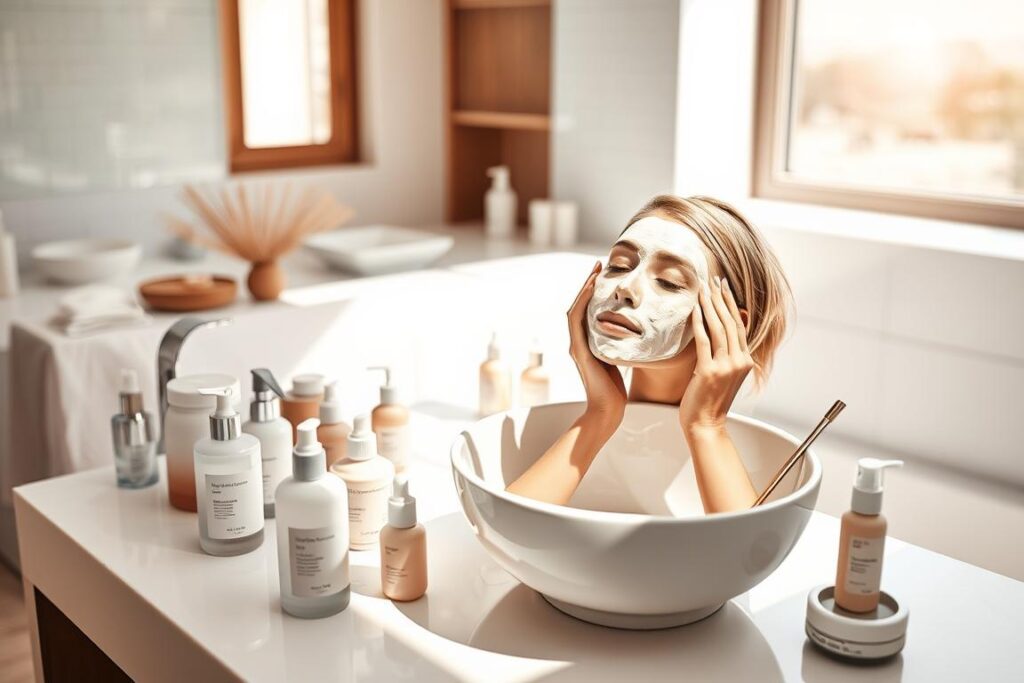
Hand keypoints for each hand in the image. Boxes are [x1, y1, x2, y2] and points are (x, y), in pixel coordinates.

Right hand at [568, 261, 626, 431]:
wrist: (607, 411)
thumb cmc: (615, 392)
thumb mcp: (619, 361)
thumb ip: (619, 347)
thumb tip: (634, 335)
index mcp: (587, 343)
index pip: (588, 311)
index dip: (593, 291)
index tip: (604, 273)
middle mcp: (578, 342)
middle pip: (579, 305)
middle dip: (588, 283)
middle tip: (599, 264)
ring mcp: (577, 345)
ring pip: (575, 308)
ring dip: (584, 287)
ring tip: (595, 269)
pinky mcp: (580, 350)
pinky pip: (577, 320)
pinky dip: (583, 302)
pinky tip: (592, 288)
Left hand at [679, 276, 752, 434]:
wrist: (706, 425)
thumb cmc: (710, 401)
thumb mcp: (724, 375)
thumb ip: (725, 355)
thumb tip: (718, 335)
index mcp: (745, 361)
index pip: (739, 326)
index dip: (731, 304)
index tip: (724, 287)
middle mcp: (739, 362)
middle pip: (730, 322)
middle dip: (721, 298)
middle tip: (714, 280)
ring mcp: (726, 367)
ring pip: (719, 328)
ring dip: (711, 305)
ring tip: (704, 288)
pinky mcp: (710, 372)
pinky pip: (704, 341)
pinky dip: (699, 322)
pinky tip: (694, 308)